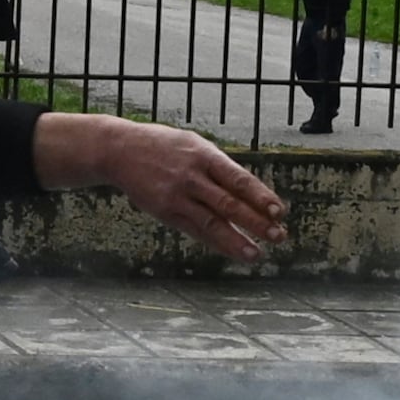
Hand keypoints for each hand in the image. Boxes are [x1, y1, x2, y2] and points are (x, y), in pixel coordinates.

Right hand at [35, 114, 287, 259]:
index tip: (279, 212)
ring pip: (212, 223)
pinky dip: (215, 242)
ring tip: (256, 255)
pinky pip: (194, 230)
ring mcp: (176, 196)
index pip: (238, 179)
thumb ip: (219, 167)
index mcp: (204, 155)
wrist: (120, 150)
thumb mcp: (194, 145)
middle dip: (256, 221)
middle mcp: (191, 176)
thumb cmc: (164, 146)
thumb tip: (250, 191)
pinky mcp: (164, 211)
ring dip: (236, 240)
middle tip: (278, 236)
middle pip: (229, 203)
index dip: (260, 197)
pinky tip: (231, 251)